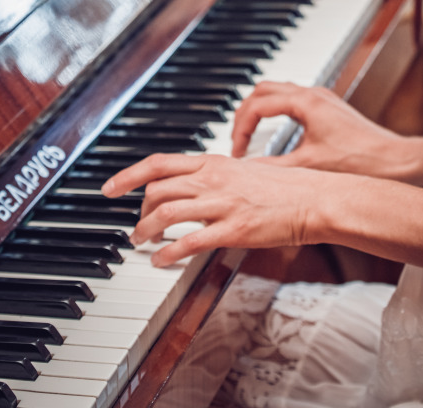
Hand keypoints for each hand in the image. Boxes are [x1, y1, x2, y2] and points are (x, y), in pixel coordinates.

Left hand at [101, 152, 325, 265]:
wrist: (313, 198)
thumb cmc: (283, 186)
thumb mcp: (243, 170)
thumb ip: (216, 175)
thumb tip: (192, 185)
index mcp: (213, 161)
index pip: (159, 163)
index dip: (128, 175)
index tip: (109, 188)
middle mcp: (213, 178)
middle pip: (157, 189)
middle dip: (138, 211)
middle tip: (136, 227)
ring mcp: (222, 203)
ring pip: (167, 213)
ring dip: (146, 231)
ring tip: (141, 243)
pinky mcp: (233, 229)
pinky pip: (190, 241)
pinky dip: (168, 253)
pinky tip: (161, 262)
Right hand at [231, 82, 422, 182]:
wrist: (395, 161)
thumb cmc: (360, 161)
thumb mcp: (308, 166)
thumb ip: (273, 167)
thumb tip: (246, 171)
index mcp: (305, 101)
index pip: (257, 104)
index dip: (240, 128)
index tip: (237, 150)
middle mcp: (313, 93)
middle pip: (263, 90)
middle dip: (245, 113)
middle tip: (238, 139)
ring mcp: (322, 98)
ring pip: (278, 91)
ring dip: (260, 110)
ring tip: (251, 136)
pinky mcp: (328, 107)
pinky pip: (293, 100)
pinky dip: (277, 112)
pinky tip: (277, 135)